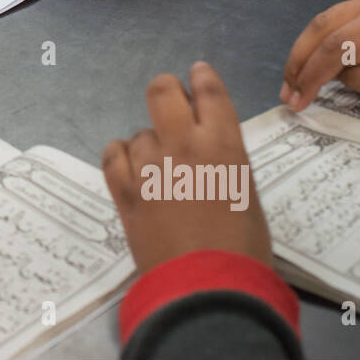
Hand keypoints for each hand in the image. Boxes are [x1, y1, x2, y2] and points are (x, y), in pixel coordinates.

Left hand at [102, 62, 271, 273]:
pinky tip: (130, 168)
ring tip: (158, 169)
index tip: (196, 73)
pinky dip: (120, 157)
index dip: (202, 77)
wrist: (207, 286)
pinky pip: (113, 155)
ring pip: (139, 133)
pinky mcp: (124, 191)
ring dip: (148, 144)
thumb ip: (225, 161)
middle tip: (170, 103)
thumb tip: (210, 150)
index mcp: (225, 145)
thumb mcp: (246, 193)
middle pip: (162, 91)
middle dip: (165, 91)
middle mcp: (184, 146)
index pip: (209, 92)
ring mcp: (150, 167)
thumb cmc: (242, 247)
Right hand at [280, 0, 359, 110]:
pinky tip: (318, 60)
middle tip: (286, 92)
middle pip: (320, 26)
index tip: (296, 102)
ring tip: (295, 79)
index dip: (309, 76)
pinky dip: (323, 39)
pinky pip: (342, 18)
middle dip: (298, 60)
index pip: (332, 47)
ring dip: (306, 48)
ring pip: (326, 18)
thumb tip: (335, 75)